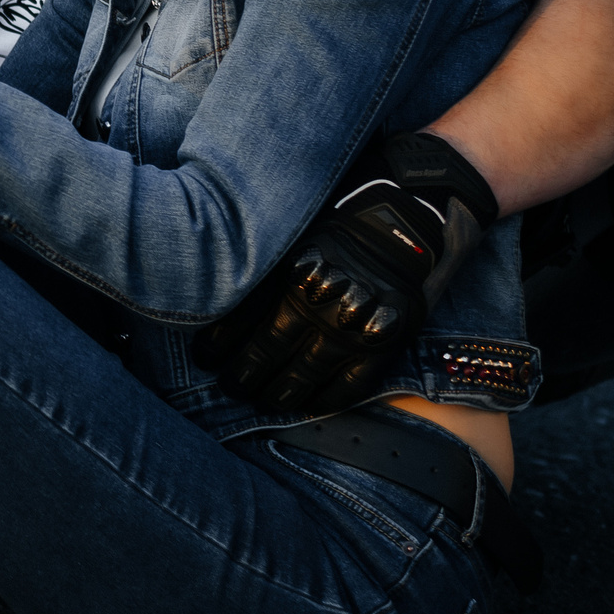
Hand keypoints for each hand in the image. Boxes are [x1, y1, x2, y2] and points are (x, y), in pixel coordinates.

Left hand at [199, 133, 497, 415]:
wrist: (409, 208)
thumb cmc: (341, 212)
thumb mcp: (291, 226)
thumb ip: (259, 259)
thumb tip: (213, 284)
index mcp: (284, 273)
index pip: (236, 321)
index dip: (215, 346)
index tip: (204, 359)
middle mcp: (313, 303)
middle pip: (265, 353)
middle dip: (241, 376)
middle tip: (229, 388)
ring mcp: (349, 325)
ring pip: (303, 374)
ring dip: (278, 393)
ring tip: (263, 401)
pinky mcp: (383, 339)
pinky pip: (351, 383)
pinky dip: (327, 399)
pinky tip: (310, 405)